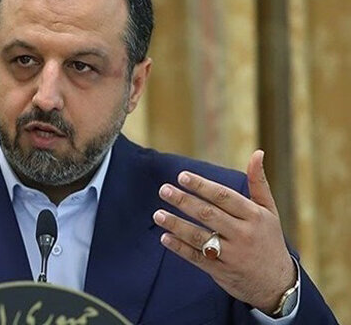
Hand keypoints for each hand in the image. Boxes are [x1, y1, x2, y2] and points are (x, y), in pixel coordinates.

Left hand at [152, 150, 295, 312]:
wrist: (277, 283)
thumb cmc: (268, 239)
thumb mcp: (269, 211)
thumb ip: (259, 182)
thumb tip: (257, 152)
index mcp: (255, 216)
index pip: (224, 197)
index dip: (202, 186)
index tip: (181, 176)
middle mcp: (243, 234)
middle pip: (208, 214)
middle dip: (184, 201)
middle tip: (163, 190)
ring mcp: (232, 255)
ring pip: (199, 237)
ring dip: (176, 225)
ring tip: (157, 214)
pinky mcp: (221, 271)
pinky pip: (196, 258)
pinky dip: (179, 248)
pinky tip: (164, 237)